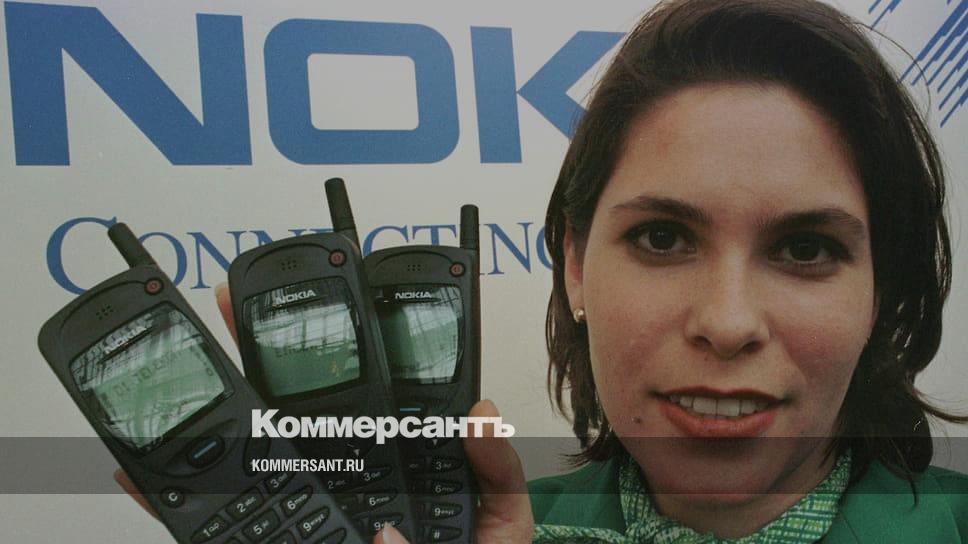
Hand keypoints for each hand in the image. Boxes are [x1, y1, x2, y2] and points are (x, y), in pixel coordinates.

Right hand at [119, 285, 535, 542]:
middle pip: (297, 417)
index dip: (341, 352)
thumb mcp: (502, 526)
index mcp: (401, 465)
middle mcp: (349, 483)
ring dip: (213, 427)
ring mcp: (311, 518)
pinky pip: (225, 526)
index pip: (366, 399)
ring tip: (179, 381)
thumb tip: (476, 413)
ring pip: (251, 467)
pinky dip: (181, 506)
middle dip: (260, 361)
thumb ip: (494, 471)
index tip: (314, 311)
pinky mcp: (280, 540)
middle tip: (224, 306)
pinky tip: (147, 478)